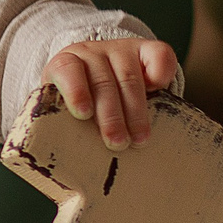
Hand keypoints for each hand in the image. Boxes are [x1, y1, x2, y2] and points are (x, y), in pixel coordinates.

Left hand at [44, 37, 181, 149]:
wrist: (98, 76)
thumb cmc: (80, 103)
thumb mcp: (64, 111)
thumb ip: (62, 129)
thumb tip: (60, 174)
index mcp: (64, 65)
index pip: (66, 70)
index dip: (75, 91)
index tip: (83, 114)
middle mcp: (91, 53)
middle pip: (102, 82)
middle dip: (111, 116)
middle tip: (116, 143)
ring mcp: (120, 49)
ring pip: (129, 77)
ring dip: (135, 111)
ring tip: (138, 139)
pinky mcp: (146, 48)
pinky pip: (159, 55)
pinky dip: (161, 74)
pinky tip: (159, 93)